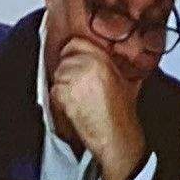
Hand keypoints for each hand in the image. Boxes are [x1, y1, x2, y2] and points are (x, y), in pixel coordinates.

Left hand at [44, 35, 150, 179]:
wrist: (117, 135)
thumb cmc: (122, 114)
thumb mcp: (125, 80)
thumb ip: (112, 65)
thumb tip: (106, 58)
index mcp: (102, 58)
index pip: (75, 43)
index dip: (73, 55)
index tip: (74, 64)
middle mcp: (88, 64)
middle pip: (64, 59)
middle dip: (68, 73)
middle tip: (77, 89)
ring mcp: (74, 77)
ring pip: (58, 74)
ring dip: (63, 87)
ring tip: (78, 100)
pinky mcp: (64, 92)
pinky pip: (53, 91)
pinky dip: (60, 100)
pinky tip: (74, 108)